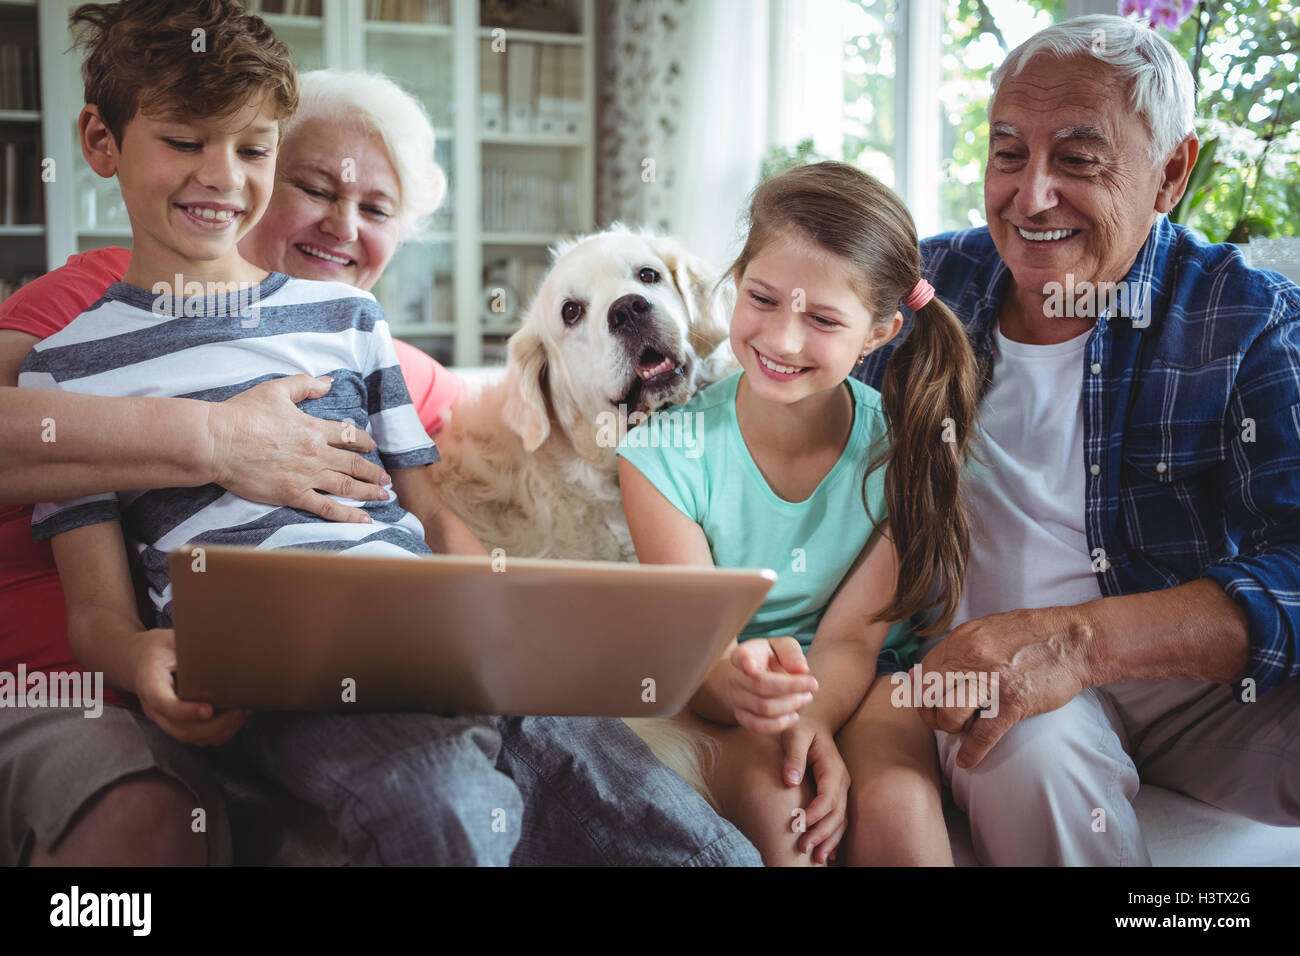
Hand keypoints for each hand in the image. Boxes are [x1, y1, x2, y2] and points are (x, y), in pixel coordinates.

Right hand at [132, 629, 250, 745]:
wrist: (138, 661)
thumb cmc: (159, 648)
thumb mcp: (171, 639)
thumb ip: (192, 645)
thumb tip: (225, 644)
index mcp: (149, 683)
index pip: (162, 703)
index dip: (185, 711)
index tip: (209, 709)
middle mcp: (154, 708)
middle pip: (180, 729)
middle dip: (214, 725)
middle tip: (239, 710)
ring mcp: (164, 719)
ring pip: (190, 737)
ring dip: (220, 730)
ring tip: (243, 712)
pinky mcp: (176, 724)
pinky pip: (197, 737)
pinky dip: (219, 733)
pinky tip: (236, 717)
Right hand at [206, 374, 391, 522]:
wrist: (218, 441)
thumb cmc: (243, 414)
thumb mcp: (276, 390)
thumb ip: (305, 385)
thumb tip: (327, 381)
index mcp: (313, 428)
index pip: (347, 435)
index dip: (363, 440)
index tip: (372, 446)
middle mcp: (316, 453)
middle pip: (354, 463)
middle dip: (373, 471)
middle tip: (387, 479)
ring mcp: (306, 476)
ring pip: (347, 486)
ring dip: (369, 491)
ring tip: (384, 497)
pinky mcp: (292, 494)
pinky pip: (327, 507)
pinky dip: (348, 515)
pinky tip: (365, 520)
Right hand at [726, 637, 818, 733]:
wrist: (751, 677)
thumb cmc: (769, 658)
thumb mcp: (780, 647)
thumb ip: (791, 653)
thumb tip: (802, 670)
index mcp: (744, 654)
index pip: (740, 657)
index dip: (744, 662)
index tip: (751, 666)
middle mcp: (736, 677)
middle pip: (759, 685)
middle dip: (790, 687)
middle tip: (812, 685)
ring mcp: (737, 699)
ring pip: (762, 708)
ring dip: (790, 705)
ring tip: (806, 698)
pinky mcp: (742, 717)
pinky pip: (758, 726)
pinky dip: (779, 724)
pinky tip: (794, 716)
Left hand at [781, 720, 849, 862]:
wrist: (813, 722)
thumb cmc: (801, 728)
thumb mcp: (794, 734)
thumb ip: (793, 756)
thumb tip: (790, 781)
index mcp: (832, 768)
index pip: (828, 798)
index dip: (814, 814)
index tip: (797, 825)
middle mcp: (841, 781)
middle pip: (837, 814)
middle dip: (821, 834)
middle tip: (803, 848)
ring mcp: (842, 789)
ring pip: (841, 820)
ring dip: (829, 840)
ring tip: (815, 858)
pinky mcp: (836, 794)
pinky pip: (839, 819)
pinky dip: (834, 837)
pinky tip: (826, 853)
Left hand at [916, 605, 1091, 769]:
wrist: (1073, 641)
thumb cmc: (1031, 635)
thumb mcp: (985, 629)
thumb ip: (956, 649)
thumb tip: (922, 673)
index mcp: (961, 640)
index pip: (923, 673)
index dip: (922, 694)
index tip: (930, 704)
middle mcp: (970, 659)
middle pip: (929, 696)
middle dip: (932, 714)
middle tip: (944, 720)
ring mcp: (991, 682)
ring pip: (949, 715)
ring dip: (951, 728)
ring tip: (961, 729)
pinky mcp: (1012, 703)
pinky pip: (982, 736)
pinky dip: (972, 753)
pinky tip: (968, 761)